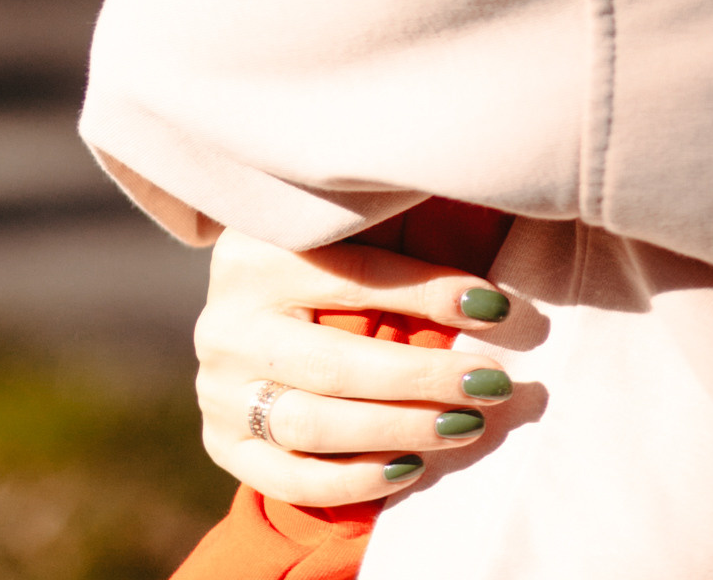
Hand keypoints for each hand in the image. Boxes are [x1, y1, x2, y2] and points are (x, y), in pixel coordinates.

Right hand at [196, 229, 519, 506]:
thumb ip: (396, 241)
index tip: (493, 309)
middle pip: (336, 363)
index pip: (357, 278)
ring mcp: (219, 389)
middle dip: (423, 378)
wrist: (245, 304)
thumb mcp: (343, 232)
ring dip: (400, 430)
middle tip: (491, 384)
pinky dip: (355, 479)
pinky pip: (290, 477)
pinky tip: (411, 467)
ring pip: (315, 425)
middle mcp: (229, 323)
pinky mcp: (221, 441)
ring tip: (464, 425)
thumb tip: (486, 286)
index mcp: (259, 253)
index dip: (430, 292)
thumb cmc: (320, 257)